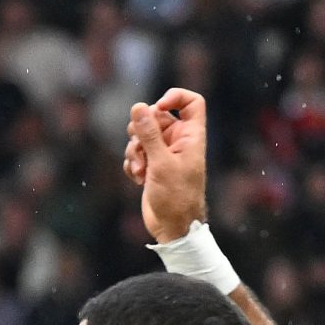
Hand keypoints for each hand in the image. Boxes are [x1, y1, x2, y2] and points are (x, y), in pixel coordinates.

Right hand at [125, 87, 207, 242]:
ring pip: (142, 136)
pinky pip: (136, 154)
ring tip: (140, 169)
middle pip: (156, 117)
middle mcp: (178, 141)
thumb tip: (138, 107)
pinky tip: (138, 179)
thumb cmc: (176, 197)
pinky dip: (133, 164)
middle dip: (141, 130)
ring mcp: (164, 154)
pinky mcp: (151, 167)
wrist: (173, 227)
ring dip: (134, 150)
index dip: (174, 97)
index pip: (191, 102)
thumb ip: (149, 134)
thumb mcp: (161, 163)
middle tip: (139, 144)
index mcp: (191, 136)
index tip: (157, 107)